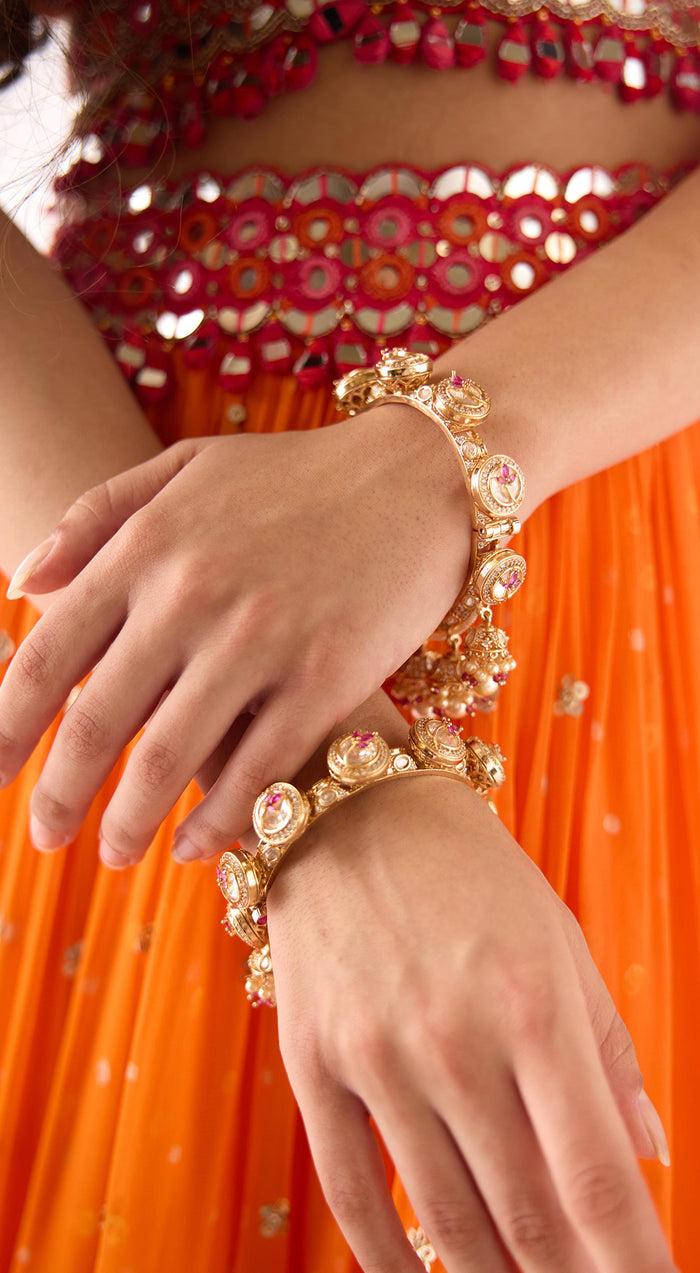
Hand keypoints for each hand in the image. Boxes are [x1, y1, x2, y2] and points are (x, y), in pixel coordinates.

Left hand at [0, 410, 470, 865]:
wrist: (420, 474)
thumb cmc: (296, 475)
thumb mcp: (186, 466)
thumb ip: (97, 517)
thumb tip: (21, 587)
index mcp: (147, 546)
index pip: (44, 659)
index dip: (3, 731)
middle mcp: (192, 596)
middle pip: (96, 723)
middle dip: (59, 797)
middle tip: (45, 837)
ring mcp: (261, 641)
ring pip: (168, 762)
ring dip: (130, 824)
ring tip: (115, 854)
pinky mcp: (325, 680)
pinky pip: (256, 773)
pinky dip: (217, 822)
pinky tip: (194, 845)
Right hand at [265, 776, 673, 1272]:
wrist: (354, 807)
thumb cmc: (474, 874)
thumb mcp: (560, 941)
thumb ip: (607, 1052)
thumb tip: (648, 1155)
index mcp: (534, 1007)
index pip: (597, 1179)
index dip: (634, 1264)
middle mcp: (455, 1040)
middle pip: (527, 1217)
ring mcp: (375, 1055)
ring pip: (444, 1219)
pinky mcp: (310, 1059)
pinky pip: (351, 1189)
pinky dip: (388, 1259)